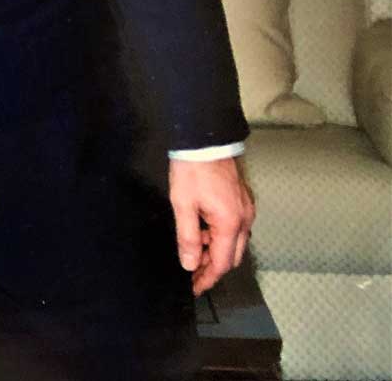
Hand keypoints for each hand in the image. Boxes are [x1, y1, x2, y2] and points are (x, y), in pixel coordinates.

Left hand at [169, 156, 254, 294]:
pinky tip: (203, 230)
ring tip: (193, 249)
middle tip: (192, 271)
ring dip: (216, 250)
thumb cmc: (193, 170)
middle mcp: (245, 220)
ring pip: (235, 242)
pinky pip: (235, 227)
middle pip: (232, 256)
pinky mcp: (243, 201)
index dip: (207, 278)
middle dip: (212, 266)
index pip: (222, 263)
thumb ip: (188, 237)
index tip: (195, 288)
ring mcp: (247, 210)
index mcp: (231, 224)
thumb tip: (190, 263)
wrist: (205, 142)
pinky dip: (221, 235)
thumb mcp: (183, 205)